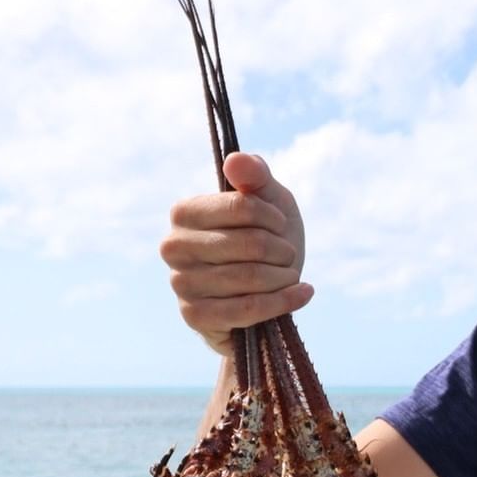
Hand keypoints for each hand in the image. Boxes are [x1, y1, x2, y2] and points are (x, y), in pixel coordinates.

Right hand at [159, 152, 310, 355]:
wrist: (262, 291)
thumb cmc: (265, 239)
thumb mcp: (268, 201)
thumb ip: (255, 176)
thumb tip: (236, 160)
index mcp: (184, 212)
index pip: (242, 207)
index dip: (273, 217)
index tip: (281, 225)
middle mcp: (173, 246)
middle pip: (251, 244)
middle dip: (282, 251)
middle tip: (287, 255)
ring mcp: (181, 283)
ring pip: (251, 277)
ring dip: (285, 276)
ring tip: (290, 274)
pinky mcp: (195, 316)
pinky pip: (248, 309)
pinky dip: (284, 301)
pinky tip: (303, 293)